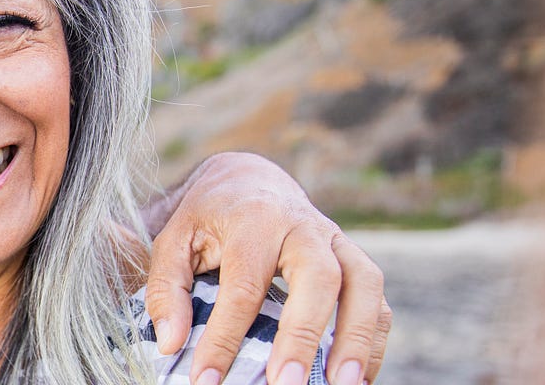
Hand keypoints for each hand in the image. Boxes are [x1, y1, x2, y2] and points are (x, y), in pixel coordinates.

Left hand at [141, 152, 391, 384]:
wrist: (250, 179)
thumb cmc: (208, 217)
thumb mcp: (173, 241)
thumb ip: (167, 289)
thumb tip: (173, 343)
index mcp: (254, 220)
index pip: (243, 286)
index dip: (225, 338)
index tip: (205, 379)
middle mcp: (303, 227)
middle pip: (319, 277)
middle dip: (304, 336)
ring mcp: (336, 242)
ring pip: (364, 284)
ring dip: (357, 339)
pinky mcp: (354, 260)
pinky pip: (377, 299)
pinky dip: (373, 340)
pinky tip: (357, 379)